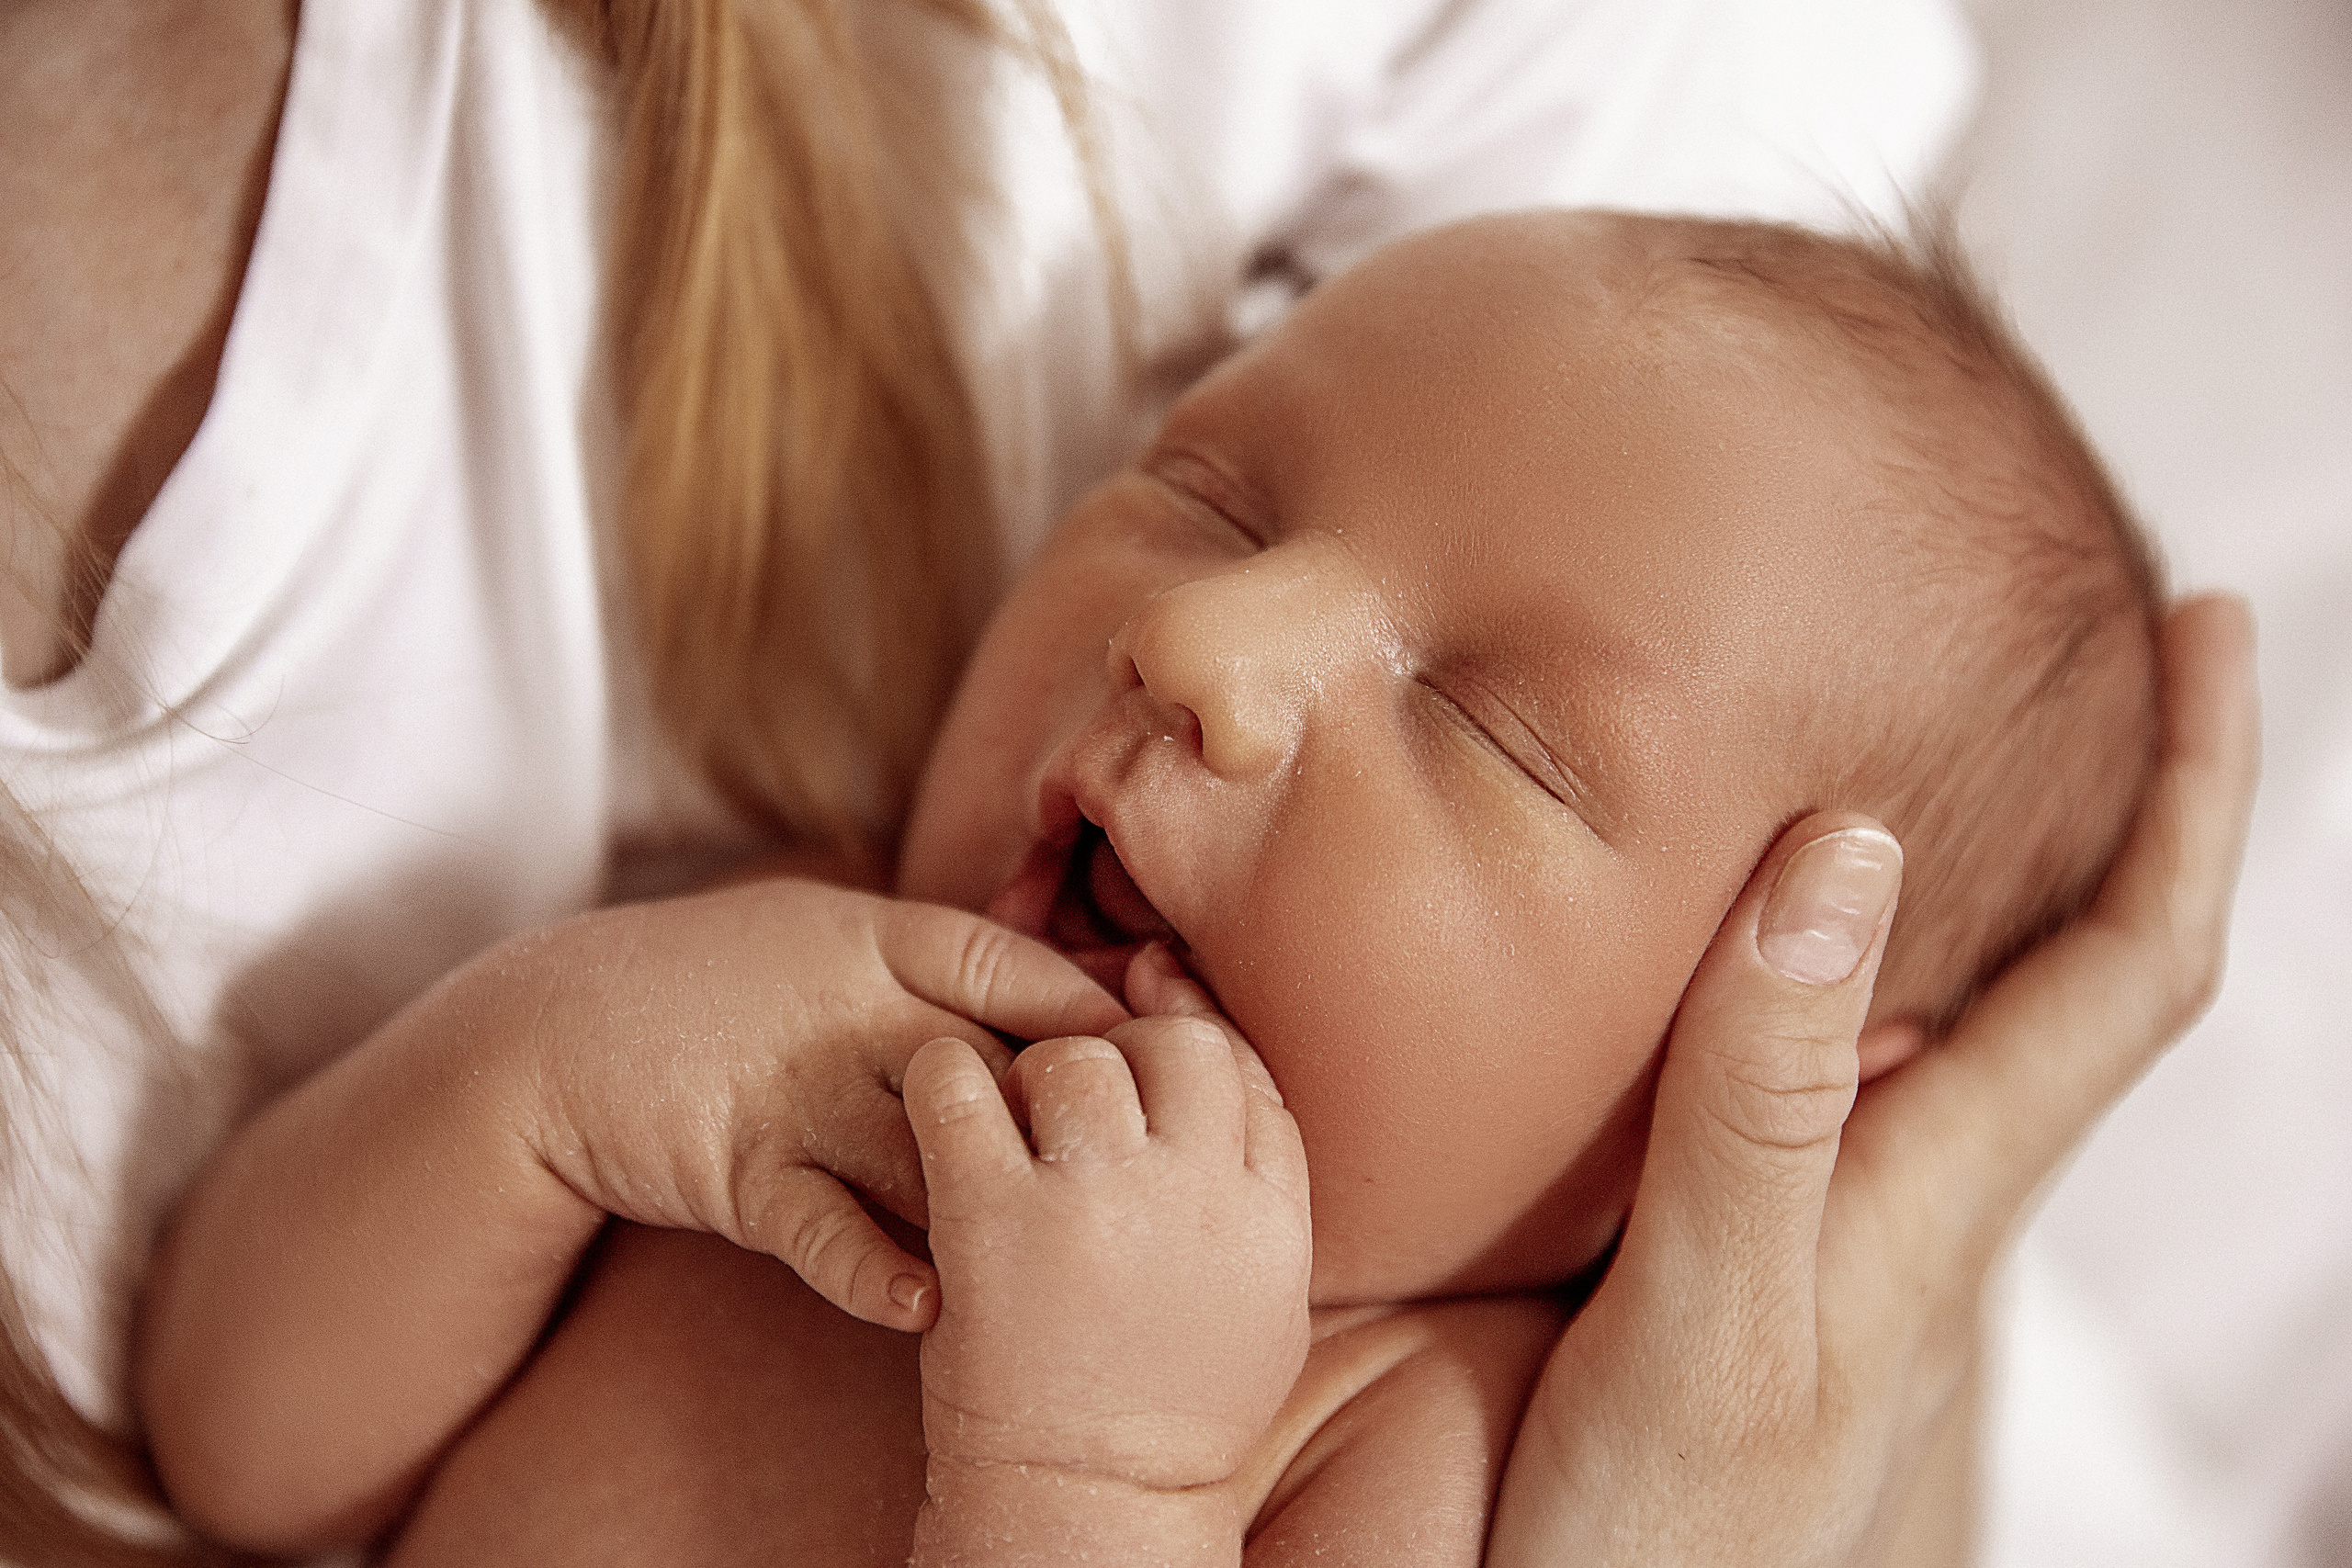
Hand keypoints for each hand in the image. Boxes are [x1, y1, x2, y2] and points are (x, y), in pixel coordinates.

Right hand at [518, 876, 1129, 1329]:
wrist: (554, 1030)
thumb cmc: (722, 986)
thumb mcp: (829, 940)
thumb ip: (935, 964)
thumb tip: (1066, 991)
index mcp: (877, 936)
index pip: (1013, 965)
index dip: (1095, 1009)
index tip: (1173, 1053)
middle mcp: (848, 1006)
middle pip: (988, 1058)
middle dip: (1069, 1116)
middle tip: (1150, 1173)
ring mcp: (795, 1086)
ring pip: (922, 1148)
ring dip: (997, 1205)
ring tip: (1076, 1263)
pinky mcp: (737, 1164)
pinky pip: (818, 1224)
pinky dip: (874, 1267)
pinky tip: (931, 1305)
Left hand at [904, 945, 1309, 1546]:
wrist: (1089, 1505)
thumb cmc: (1173, 1410)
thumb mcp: (1267, 1303)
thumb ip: (1265, 1185)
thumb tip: (1230, 1064)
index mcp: (1268, 1214)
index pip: (1242, 1065)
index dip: (1190, 1037)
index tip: (1149, 1044)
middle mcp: (1194, 1192)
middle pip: (1169, 1044)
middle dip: (1123, 1057)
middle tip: (1078, 1111)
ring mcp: (1093, 1199)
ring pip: (1071, 1056)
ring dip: (1036, 1077)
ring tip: (1013, 1130)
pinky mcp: (991, 1215)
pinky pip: (959, 1084)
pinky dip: (944, 1080)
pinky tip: (941, 1111)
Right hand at [1487, 594, 2259, 1564]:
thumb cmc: (1653, 1545)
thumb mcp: (1705, 1323)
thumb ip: (1760, 1106)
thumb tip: (1844, 848)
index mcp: (1934, 1198)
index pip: (2136, 967)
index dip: (2201, 791)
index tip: (2207, 625)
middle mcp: (1920, 1197)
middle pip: (2087, 971)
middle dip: (2131, 796)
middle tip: (2107, 641)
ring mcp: (1850, 1226)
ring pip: (1977, 1014)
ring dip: (2014, 864)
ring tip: (1973, 735)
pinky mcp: (1767, 1246)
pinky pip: (1859, 1066)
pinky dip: (1870, 952)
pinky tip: (1788, 929)